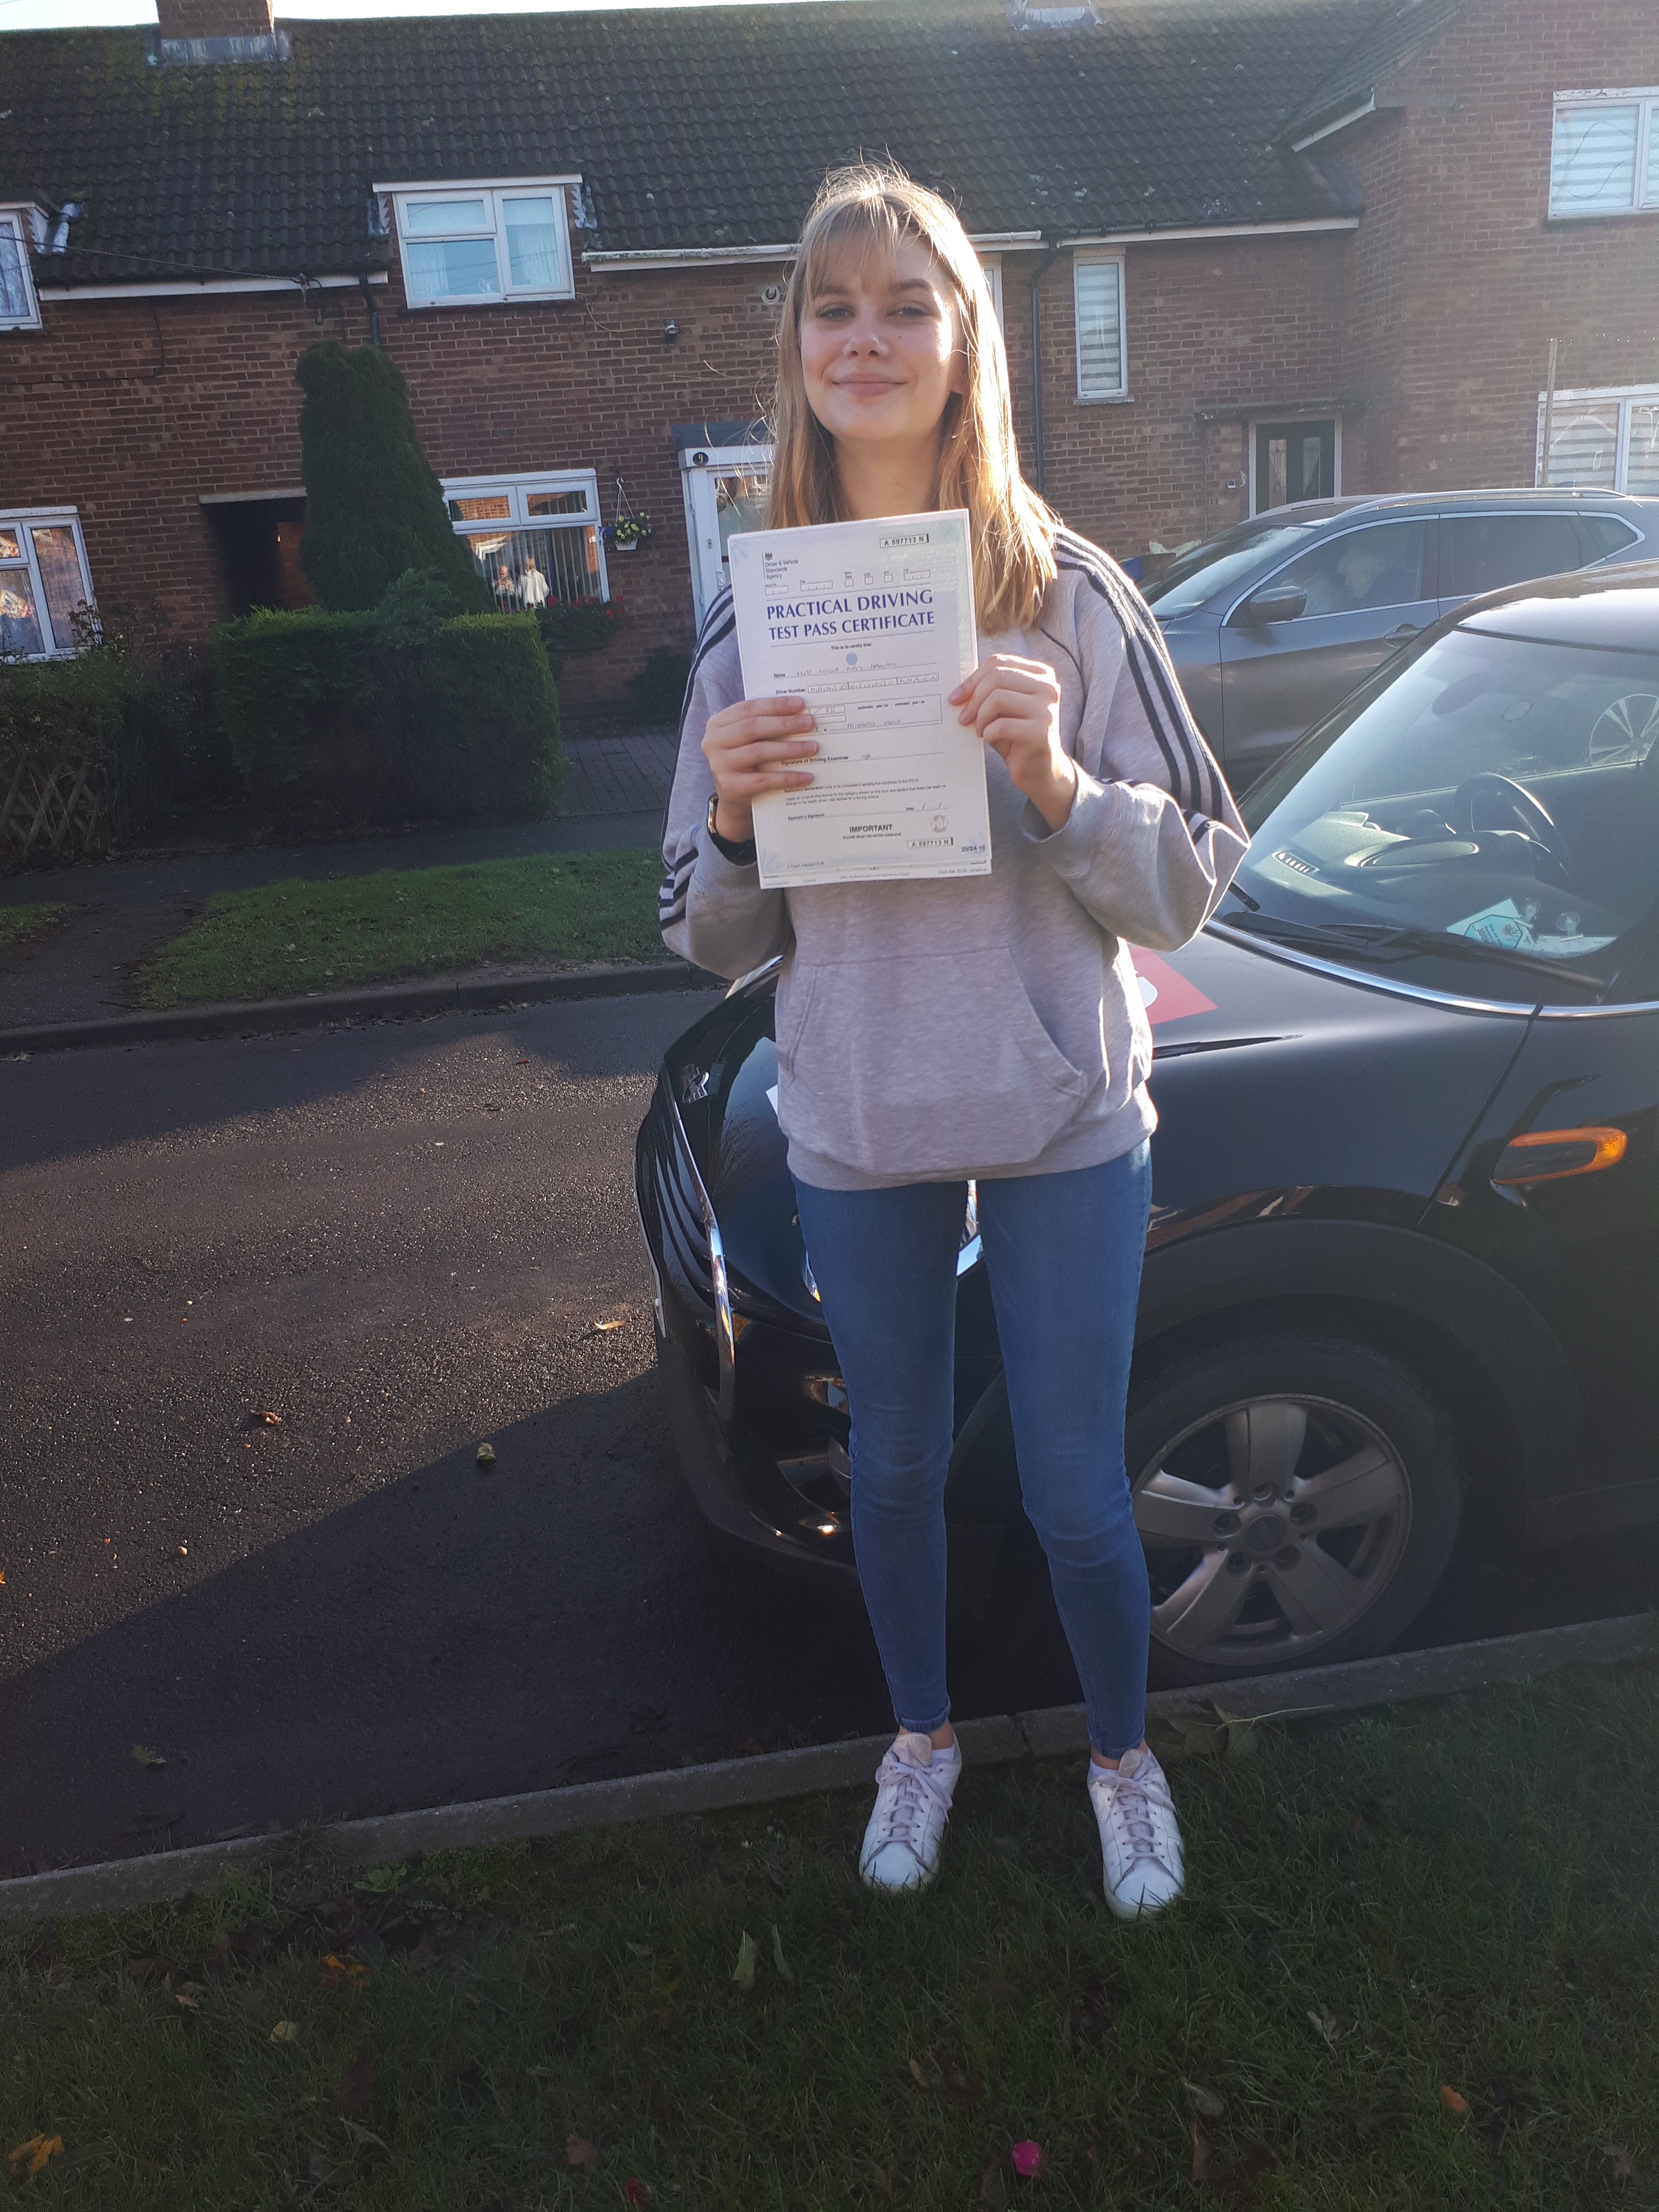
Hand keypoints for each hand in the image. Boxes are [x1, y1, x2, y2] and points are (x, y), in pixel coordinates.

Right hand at [701, 697, 817, 839]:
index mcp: (717, 724)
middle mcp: (713, 743)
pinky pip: (763, 780)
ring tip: (812, 747)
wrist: (734, 797)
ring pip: (758, 752)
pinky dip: (787, 778)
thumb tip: (800, 714)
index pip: (748, 708)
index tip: (800, 704)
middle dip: (784, 724)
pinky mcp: (730, 787)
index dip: (775, 705)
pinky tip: (806, 776)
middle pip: (752, 727)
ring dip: (789, 748)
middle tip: (809, 723)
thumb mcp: (748, 739)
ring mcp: (719, 766)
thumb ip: (764, 725)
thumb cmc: (746, 761)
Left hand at [949, 654, 1076, 831]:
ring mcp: (1046, 710)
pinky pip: (1001, 726)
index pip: (999, 663)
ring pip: (998, 698)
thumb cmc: (1018, 736)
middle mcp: (1048, 688)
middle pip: (997, 677)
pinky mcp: (1040, 732)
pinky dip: (988, 734)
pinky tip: (991, 740)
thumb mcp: (1005, 708)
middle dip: (974, 698)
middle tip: (964, 718)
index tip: (956, 697)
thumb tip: (959, 691)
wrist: (1041, 770)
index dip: (972, 679)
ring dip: (981, 717)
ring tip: (981, 730)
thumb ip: (989, 692)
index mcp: (1041, 675)